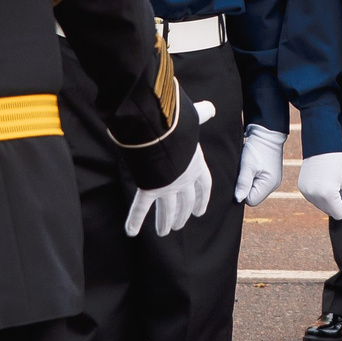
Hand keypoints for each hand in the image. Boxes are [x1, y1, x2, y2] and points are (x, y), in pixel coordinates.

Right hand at [126, 103, 216, 236]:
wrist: (165, 132)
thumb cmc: (180, 124)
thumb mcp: (194, 118)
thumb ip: (202, 114)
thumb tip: (210, 107)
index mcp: (196, 165)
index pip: (203, 187)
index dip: (202, 200)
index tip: (199, 213)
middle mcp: (184, 180)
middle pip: (185, 203)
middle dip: (181, 216)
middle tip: (177, 226)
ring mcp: (167, 187)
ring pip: (167, 210)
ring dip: (165, 222)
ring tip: (163, 233)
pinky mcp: (150, 188)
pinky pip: (141, 207)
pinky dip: (135, 220)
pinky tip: (131, 232)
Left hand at [235, 126, 287, 207]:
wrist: (266, 132)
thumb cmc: (257, 148)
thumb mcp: (247, 166)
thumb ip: (243, 183)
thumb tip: (238, 199)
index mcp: (269, 185)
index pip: (251, 200)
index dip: (242, 192)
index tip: (240, 178)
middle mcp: (272, 185)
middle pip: (253, 196)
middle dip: (245, 186)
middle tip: (243, 172)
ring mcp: (272, 180)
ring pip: (254, 188)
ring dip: (248, 181)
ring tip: (248, 167)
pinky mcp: (269, 174)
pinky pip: (257, 182)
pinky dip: (252, 176)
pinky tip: (251, 166)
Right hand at [297, 152, 341, 220]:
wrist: (322, 146)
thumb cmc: (339, 162)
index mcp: (327, 194)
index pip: (341, 214)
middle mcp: (314, 196)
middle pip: (331, 212)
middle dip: (338, 203)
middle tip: (340, 186)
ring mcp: (306, 192)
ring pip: (322, 206)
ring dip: (329, 199)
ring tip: (331, 181)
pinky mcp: (302, 188)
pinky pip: (314, 199)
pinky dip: (320, 194)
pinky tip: (323, 180)